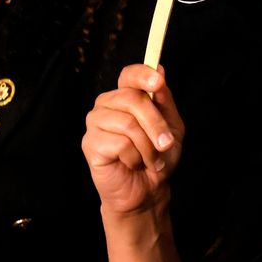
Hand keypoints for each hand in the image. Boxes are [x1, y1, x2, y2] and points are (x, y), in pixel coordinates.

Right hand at [83, 64, 185, 218]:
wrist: (147, 189)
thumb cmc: (157, 157)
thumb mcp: (171, 126)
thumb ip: (164, 100)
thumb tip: (159, 71)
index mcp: (125, 96)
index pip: (129, 75)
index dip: (142, 75)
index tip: (157, 82)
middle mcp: (107, 105)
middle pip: (133, 99)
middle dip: (156, 124)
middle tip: (166, 144)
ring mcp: (95, 123)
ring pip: (128, 123)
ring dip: (147, 146)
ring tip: (149, 159)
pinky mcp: (89, 143)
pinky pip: (120, 143)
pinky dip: (134, 157)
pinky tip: (132, 164)